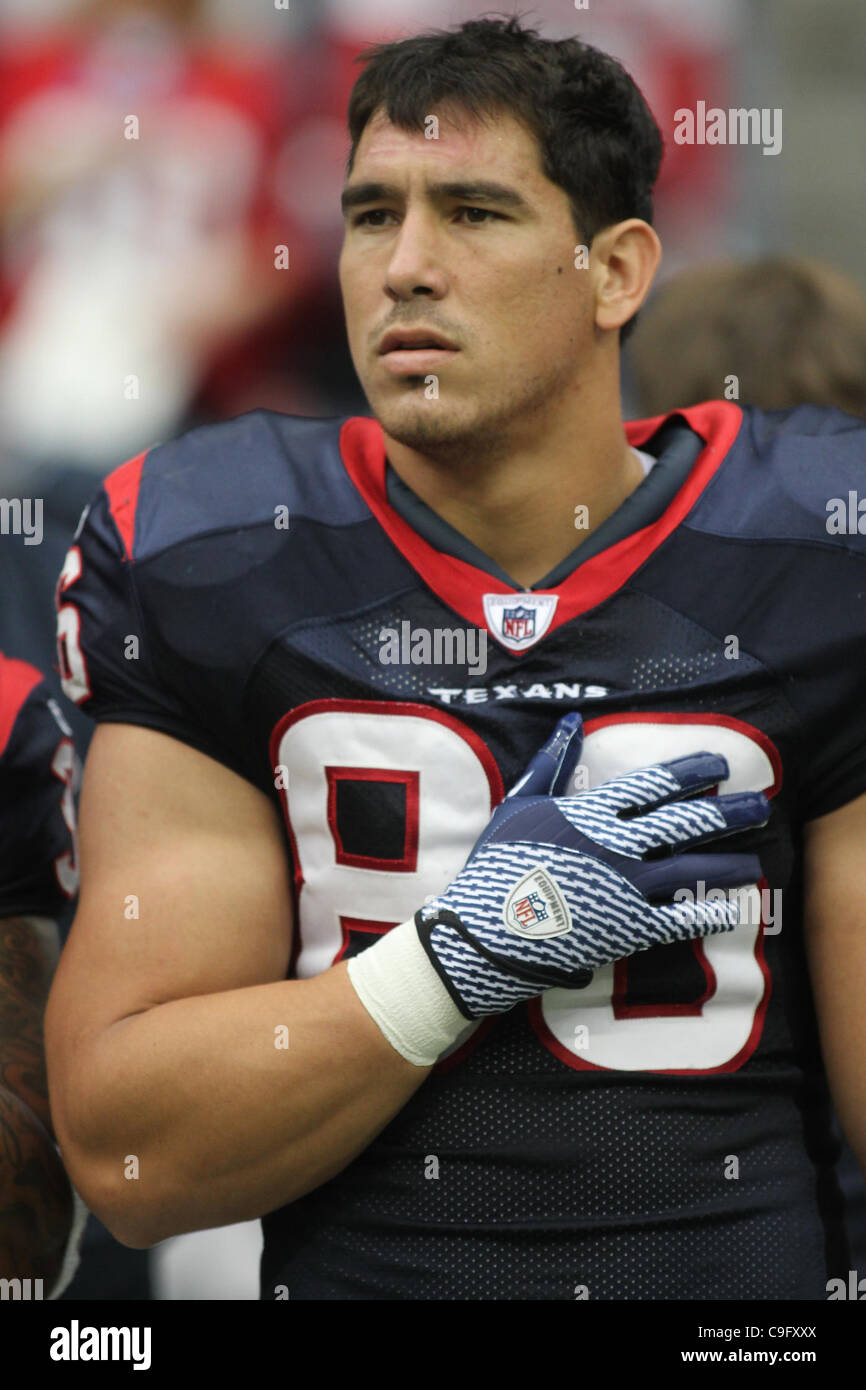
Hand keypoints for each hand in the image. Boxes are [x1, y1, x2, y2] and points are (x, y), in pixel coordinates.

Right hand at [415, 713, 769, 1018]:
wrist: (484, 932)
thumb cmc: (496, 865)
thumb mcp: (519, 804)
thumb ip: (550, 763)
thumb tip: (572, 721)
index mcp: (592, 811)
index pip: (656, 784)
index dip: (693, 772)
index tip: (721, 766)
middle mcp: (618, 845)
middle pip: (687, 823)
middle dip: (729, 814)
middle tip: (760, 806)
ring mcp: (627, 888)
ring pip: (693, 870)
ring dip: (729, 865)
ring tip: (755, 863)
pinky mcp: (627, 929)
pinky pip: (680, 920)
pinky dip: (707, 914)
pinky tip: (729, 910)